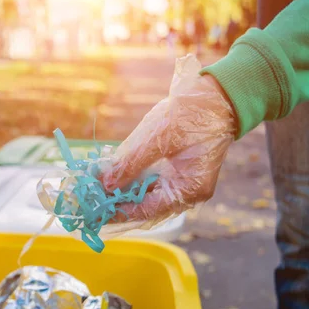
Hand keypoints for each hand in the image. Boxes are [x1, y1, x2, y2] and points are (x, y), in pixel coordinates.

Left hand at [102, 54, 236, 223]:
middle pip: (146, 208)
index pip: (147, 211)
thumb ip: (131, 163)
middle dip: (117, 203)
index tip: (93, 211)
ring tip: (96, 190)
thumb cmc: (193, 114)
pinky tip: (113, 177)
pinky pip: (153, 184)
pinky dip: (133, 181)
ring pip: (148, 197)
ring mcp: (185, 183)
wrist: (219, 96)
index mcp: (189, 190)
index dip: (118, 211)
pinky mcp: (179, 172)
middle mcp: (188, 193)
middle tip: (89, 202)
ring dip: (123, 193)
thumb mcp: (159, 137)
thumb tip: (106, 183)